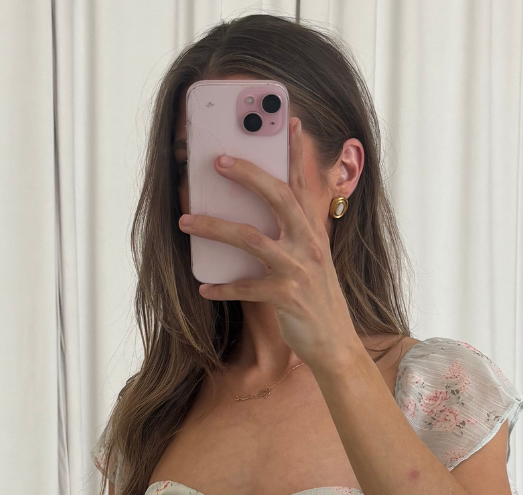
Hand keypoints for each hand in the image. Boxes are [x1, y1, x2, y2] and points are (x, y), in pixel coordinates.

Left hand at [179, 119, 360, 373]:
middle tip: (219, 161)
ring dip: (213, 227)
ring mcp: (297, 269)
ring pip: (249, 237)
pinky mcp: (285, 296)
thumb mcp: (314, 263)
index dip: (296, 152)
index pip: (303, 184)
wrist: (336, 345)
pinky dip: (221, 286)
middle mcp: (308, 244)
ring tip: (186, 220)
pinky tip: (203, 286)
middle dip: (246, 174)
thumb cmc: (319, 303)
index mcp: (314, 232)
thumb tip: (261, 221)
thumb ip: (296, 238)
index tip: (288, 121)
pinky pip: (244, 286)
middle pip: (275, 196)